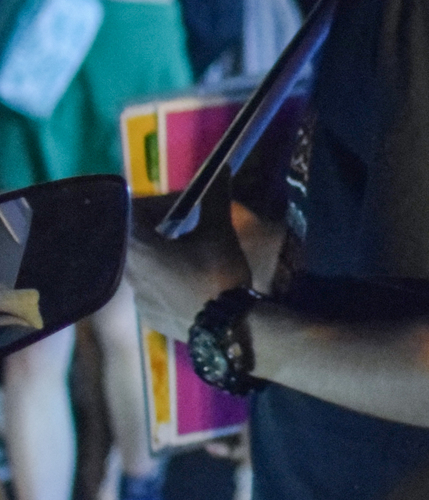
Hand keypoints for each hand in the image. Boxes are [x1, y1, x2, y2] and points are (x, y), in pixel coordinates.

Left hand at [125, 183, 248, 334]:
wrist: (230, 330)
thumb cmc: (220, 275)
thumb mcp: (220, 232)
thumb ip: (215, 199)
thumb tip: (223, 169)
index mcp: (138, 248)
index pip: (131, 211)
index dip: (156, 202)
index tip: (182, 204)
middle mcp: (128, 273)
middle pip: (135, 239)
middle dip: (160, 228)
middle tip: (187, 227)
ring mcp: (137, 298)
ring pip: (144, 266)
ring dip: (163, 256)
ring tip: (192, 258)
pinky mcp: (149, 317)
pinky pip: (151, 290)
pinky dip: (166, 281)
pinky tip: (191, 285)